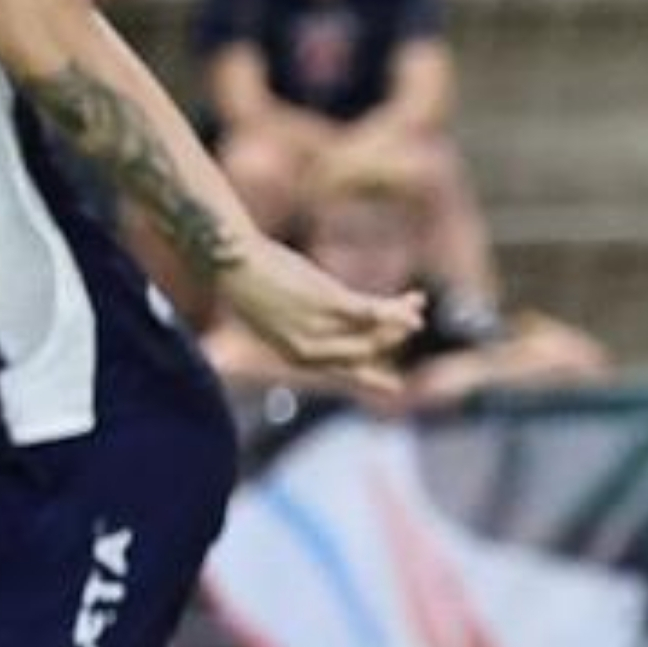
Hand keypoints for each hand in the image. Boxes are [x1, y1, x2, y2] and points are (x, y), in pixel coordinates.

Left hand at [209, 234, 423, 397]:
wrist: (231, 260)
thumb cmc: (249, 281)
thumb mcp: (273, 310)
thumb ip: (298, 322)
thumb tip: (315, 316)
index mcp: (296, 356)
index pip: (344, 371)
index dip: (372, 377)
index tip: (395, 386)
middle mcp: (309, 350)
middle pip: (364, 352)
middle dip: (392, 338)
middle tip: (414, 321)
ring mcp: (318, 326)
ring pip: (372, 332)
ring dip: (400, 320)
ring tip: (416, 304)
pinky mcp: (327, 301)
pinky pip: (371, 311)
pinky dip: (395, 310)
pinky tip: (413, 304)